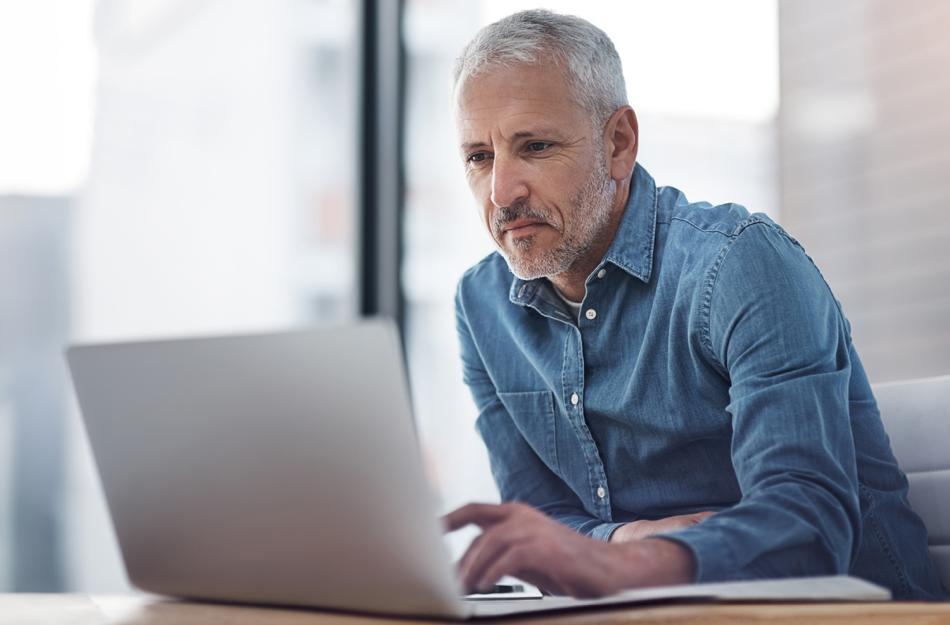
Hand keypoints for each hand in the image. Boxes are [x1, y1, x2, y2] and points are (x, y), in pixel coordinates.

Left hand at [443, 501, 694, 597]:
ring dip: (473, 567)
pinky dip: (493, 572)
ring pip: (489, 544)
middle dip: (460, 558)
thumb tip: (470, 567)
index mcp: (516, 513)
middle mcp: (522, 516)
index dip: (450, 518)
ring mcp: (533, 529)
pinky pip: (509, 558)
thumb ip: (500, 554)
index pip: (474, 511)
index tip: (430, 530)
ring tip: (464, 587)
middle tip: (448, 581)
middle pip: (478, 531)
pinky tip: (486, 585)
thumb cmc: (565, 564)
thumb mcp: (526, 557)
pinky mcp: (544, 547)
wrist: (607, 568)